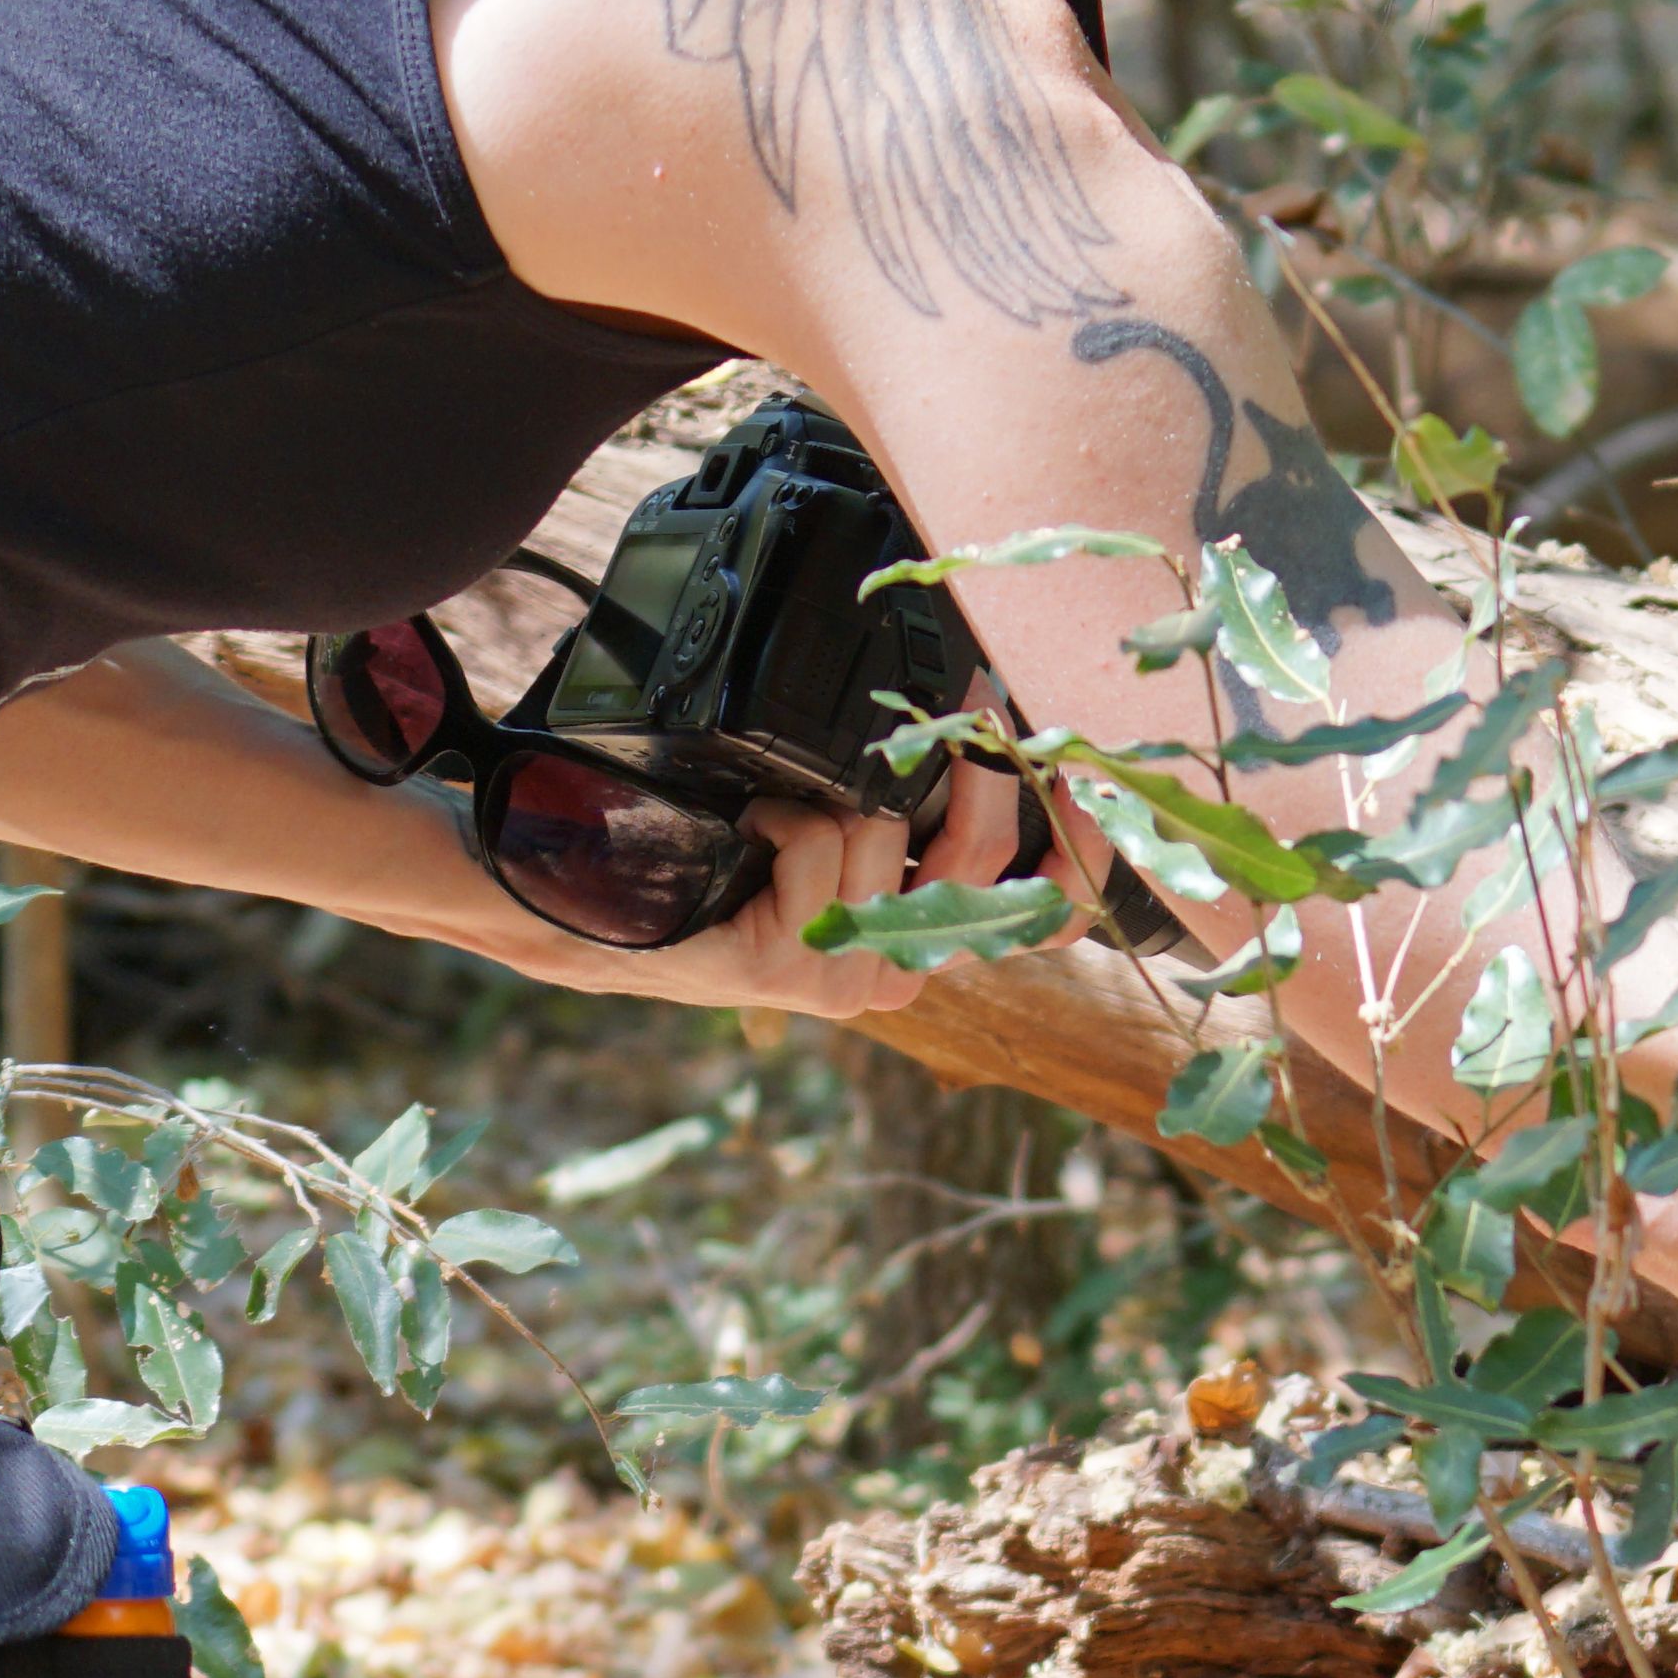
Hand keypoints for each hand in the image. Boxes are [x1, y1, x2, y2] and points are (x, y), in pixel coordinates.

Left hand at [489, 761, 1043, 1019]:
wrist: (598, 919)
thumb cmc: (716, 868)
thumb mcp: (838, 840)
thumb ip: (915, 817)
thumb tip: (985, 730)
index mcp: (926, 939)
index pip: (1042, 916)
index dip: (1078, 852)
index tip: (1079, 779)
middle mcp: (898, 970)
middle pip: (984, 859)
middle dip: (981, 766)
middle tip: (971, 701)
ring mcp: (845, 975)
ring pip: (888, 836)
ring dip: (835, 794)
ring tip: (783, 804)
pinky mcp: (786, 967)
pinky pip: (821, 847)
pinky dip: (782, 815)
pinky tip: (747, 832)